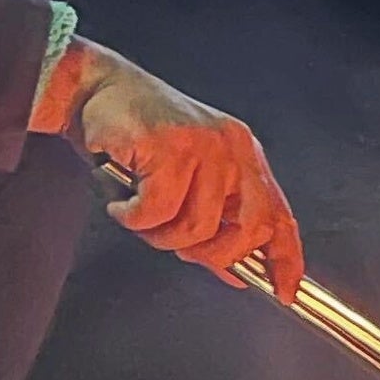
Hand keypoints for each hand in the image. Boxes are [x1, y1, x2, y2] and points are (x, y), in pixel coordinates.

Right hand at [42, 39, 303, 296]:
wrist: (95, 89)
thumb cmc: (136, 138)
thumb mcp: (187, 182)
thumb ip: (214, 223)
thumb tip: (235, 274)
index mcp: (244, 156)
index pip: (279, 216)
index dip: (285, 259)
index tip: (284, 291)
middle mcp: (233, 149)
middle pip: (249, 230)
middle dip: (211, 254)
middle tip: (173, 243)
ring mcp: (206, 146)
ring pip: (197, 228)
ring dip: (159, 235)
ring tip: (138, 212)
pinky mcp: (172, 148)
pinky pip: (157, 212)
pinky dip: (132, 217)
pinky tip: (121, 201)